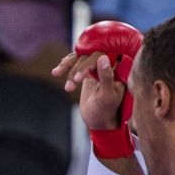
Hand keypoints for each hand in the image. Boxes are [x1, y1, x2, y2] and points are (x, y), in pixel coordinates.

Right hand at [56, 21, 140, 140]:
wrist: (98, 119)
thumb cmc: (106, 109)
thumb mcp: (107, 96)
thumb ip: (106, 77)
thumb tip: (102, 58)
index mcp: (118, 66)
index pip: (102, 55)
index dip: (88, 63)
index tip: (78, 78)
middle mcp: (107, 62)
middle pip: (88, 55)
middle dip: (76, 69)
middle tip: (70, 86)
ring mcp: (96, 64)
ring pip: (79, 58)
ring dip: (67, 67)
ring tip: (58, 77)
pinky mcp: (86, 68)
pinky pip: (74, 62)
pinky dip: (65, 66)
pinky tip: (56, 71)